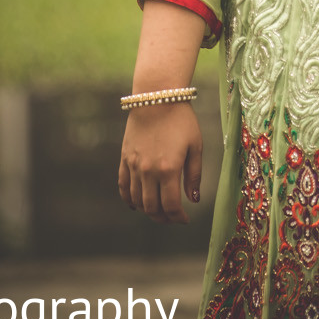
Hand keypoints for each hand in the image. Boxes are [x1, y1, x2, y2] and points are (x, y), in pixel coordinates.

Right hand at [118, 101, 202, 223]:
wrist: (156, 99)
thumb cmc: (182, 120)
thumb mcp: (196, 146)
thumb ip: (195, 175)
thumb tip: (193, 199)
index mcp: (168, 169)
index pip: (170, 205)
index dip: (178, 217)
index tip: (184, 220)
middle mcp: (148, 171)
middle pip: (152, 207)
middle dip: (163, 218)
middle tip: (172, 218)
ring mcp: (133, 166)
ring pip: (136, 200)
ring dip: (147, 210)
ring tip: (158, 211)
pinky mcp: (124, 159)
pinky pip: (122, 186)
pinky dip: (128, 199)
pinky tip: (136, 204)